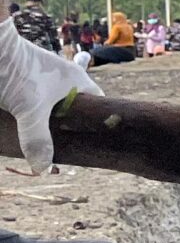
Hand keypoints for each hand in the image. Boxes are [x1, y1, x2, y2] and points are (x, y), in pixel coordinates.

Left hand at [0, 28, 98, 173]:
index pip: (99, 100)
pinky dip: (30, 110)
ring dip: (47, 117)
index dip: (97, 120)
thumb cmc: (18, 73)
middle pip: (73, 103)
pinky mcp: (23, 75)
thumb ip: (36, 139)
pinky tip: (22, 123)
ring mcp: (42, 74)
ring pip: (51, 101)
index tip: (91, 140)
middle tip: (63, 145)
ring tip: (42, 138)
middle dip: (69, 123)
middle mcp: (63, 75)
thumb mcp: (29, 110)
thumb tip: (43, 169)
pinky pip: (34, 96)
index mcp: (76, 79)